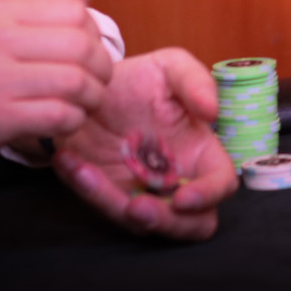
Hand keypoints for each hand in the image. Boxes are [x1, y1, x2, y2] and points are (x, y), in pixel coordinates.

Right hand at [0, 0, 113, 166]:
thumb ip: (48, 6)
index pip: (74, 11)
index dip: (94, 35)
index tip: (89, 54)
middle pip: (80, 46)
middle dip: (102, 69)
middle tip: (97, 84)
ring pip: (75, 82)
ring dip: (91, 98)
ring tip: (84, 105)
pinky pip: (58, 116)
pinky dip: (73, 121)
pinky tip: (65, 123)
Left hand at [54, 47, 237, 239]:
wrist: (91, 85)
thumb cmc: (140, 78)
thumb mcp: (170, 67)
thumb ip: (195, 80)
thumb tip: (212, 112)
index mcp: (200, 152)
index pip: (221, 184)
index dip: (208, 196)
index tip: (183, 197)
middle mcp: (176, 179)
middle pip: (191, 224)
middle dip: (166, 223)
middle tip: (135, 207)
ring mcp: (142, 192)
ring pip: (141, 223)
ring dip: (112, 204)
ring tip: (86, 172)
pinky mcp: (108, 195)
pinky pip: (100, 207)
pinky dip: (84, 189)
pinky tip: (69, 161)